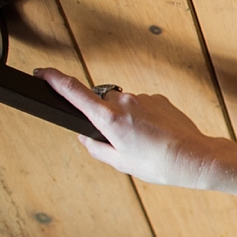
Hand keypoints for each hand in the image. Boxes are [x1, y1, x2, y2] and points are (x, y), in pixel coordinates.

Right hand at [38, 68, 226, 189]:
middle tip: (122, 140)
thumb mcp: (120, 162)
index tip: (42, 72)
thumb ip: (96, 148)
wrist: (194, 157)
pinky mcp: (158, 98)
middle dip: (104, 117)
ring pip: (123, 104)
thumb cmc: (158, 164)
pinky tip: (156, 134)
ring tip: (144, 140)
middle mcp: (123, 102)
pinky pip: (142, 105)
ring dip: (126, 118)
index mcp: (108, 118)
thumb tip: (85, 137)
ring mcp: (142, 98)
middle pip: (101, 103)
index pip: (74, 91)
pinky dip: (143, 117)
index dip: (54, 79)